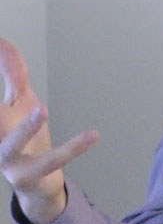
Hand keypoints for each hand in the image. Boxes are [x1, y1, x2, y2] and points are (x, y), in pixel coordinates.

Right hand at [0, 38, 97, 223]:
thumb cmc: (23, 134)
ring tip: (42, 109)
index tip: (1, 47)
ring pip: (13, 144)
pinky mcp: (31, 174)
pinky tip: (93, 135)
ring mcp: (9, 159)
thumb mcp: (19, 100)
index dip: (3, 68)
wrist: (35, 181)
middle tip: (7, 102)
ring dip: (26, 127)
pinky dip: (74, 148)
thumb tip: (3, 42)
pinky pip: (54, 160)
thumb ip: (12, 72)